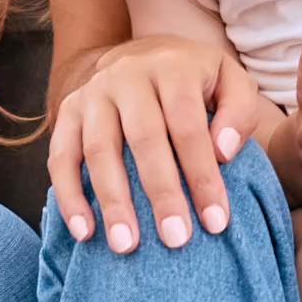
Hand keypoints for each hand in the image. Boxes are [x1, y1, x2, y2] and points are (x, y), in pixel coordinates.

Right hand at [48, 31, 269, 251]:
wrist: (143, 56)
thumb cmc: (198, 82)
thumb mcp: (232, 83)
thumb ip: (240, 113)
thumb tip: (222, 152)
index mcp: (172, 67)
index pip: (188, 125)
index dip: (202, 174)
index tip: (216, 221)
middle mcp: (128, 76)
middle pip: (144, 137)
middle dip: (161, 192)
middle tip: (176, 240)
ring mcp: (93, 93)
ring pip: (99, 149)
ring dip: (112, 200)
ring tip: (126, 245)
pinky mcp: (68, 111)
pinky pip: (61, 156)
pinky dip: (69, 196)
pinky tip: (84, 232)